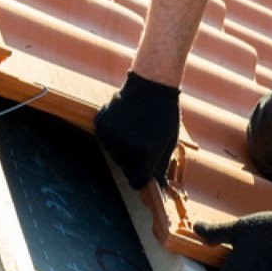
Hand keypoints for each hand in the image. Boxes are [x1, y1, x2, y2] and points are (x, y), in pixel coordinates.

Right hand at [95, 72, 180, 187]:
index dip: (141, 177)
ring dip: (123, 148)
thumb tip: (158, 185)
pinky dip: (113, 135)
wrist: (151, 85)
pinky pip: (105, 140)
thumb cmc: (165, 115)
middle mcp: (127, 146)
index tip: (144, 170)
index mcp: (147, 152)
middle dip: (133, 161)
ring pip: (114, 154)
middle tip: (143, 142)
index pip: (136, 182)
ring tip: (135, 129)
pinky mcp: (101, 124)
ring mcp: (112, 134)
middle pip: (124, 168)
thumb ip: (161, 165)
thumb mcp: (169, 142)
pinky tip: (124, 122)